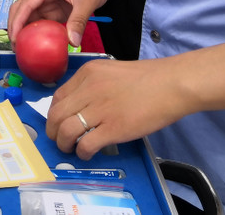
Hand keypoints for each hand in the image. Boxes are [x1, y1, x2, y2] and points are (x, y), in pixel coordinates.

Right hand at [7, 0, 112, 46]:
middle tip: (15, 45)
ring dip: (24, 30)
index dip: (17, 22)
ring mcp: (47, 0)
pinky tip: (36, 42)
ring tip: (23, 47)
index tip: (14, 38)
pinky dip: (37, 31)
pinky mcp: (54, 7)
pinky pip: (41, 20)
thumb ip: (78, 21)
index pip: (26, 5)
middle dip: (15, 26)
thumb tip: (72, 42)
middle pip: (21, 9)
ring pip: (29, 15)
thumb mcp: (87, 1)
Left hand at [47, 57, 189, 159]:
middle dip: (52, 131)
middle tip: (59, 140)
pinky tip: (87, 153)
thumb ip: (94, 84)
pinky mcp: (113, 128)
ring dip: (63, 144)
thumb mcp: (111, 71)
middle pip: (56, 115)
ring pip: (66, 130)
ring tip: (70, 149)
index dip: (54, 113)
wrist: (171, 84)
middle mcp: (89, 89)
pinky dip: (82, 152)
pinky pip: (85, 144)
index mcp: (88, 73)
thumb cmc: (148, 78)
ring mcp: (100, 109)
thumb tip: (82, 105)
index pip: (58, 96)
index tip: (58, 122)